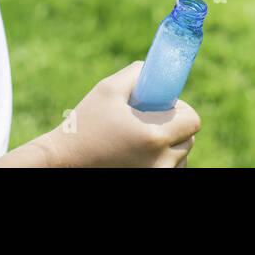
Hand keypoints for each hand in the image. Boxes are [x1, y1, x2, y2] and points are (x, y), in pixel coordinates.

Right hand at [42, 61, 199, 167]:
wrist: (62, 163)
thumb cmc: (84, 125)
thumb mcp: (108, 89)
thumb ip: (137, 74)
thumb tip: (155, 69)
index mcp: (153, 137)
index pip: (192, 121)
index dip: (180, 110)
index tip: (163, 107)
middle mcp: (159, 164)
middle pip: (189, 141)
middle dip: (175, 128)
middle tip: (150, 121)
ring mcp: (155, 178)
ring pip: (180, 159)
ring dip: (169, 147)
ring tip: (140, 140)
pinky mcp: (148, 185)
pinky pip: (168, 172)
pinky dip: (161, 162)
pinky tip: (139, 155)